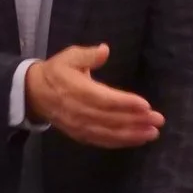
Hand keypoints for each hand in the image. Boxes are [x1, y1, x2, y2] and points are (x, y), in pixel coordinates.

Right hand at [26, 44, 163, 148]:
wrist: (35, 93)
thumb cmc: (57, 72)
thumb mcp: (70, 56)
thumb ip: (87, 55)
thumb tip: (104, 50)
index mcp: (76, 89)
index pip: (104, 99)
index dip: (125, 103)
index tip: (146, 105)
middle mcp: (78, 111)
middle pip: (110, 119)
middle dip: (136, 121)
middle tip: (158, 120)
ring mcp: (78, 125)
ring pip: (108, 133)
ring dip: (132, 135)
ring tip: (152, 133)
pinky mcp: (79, 134)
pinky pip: (102, 141)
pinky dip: (120, 142)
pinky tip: (137, 140)